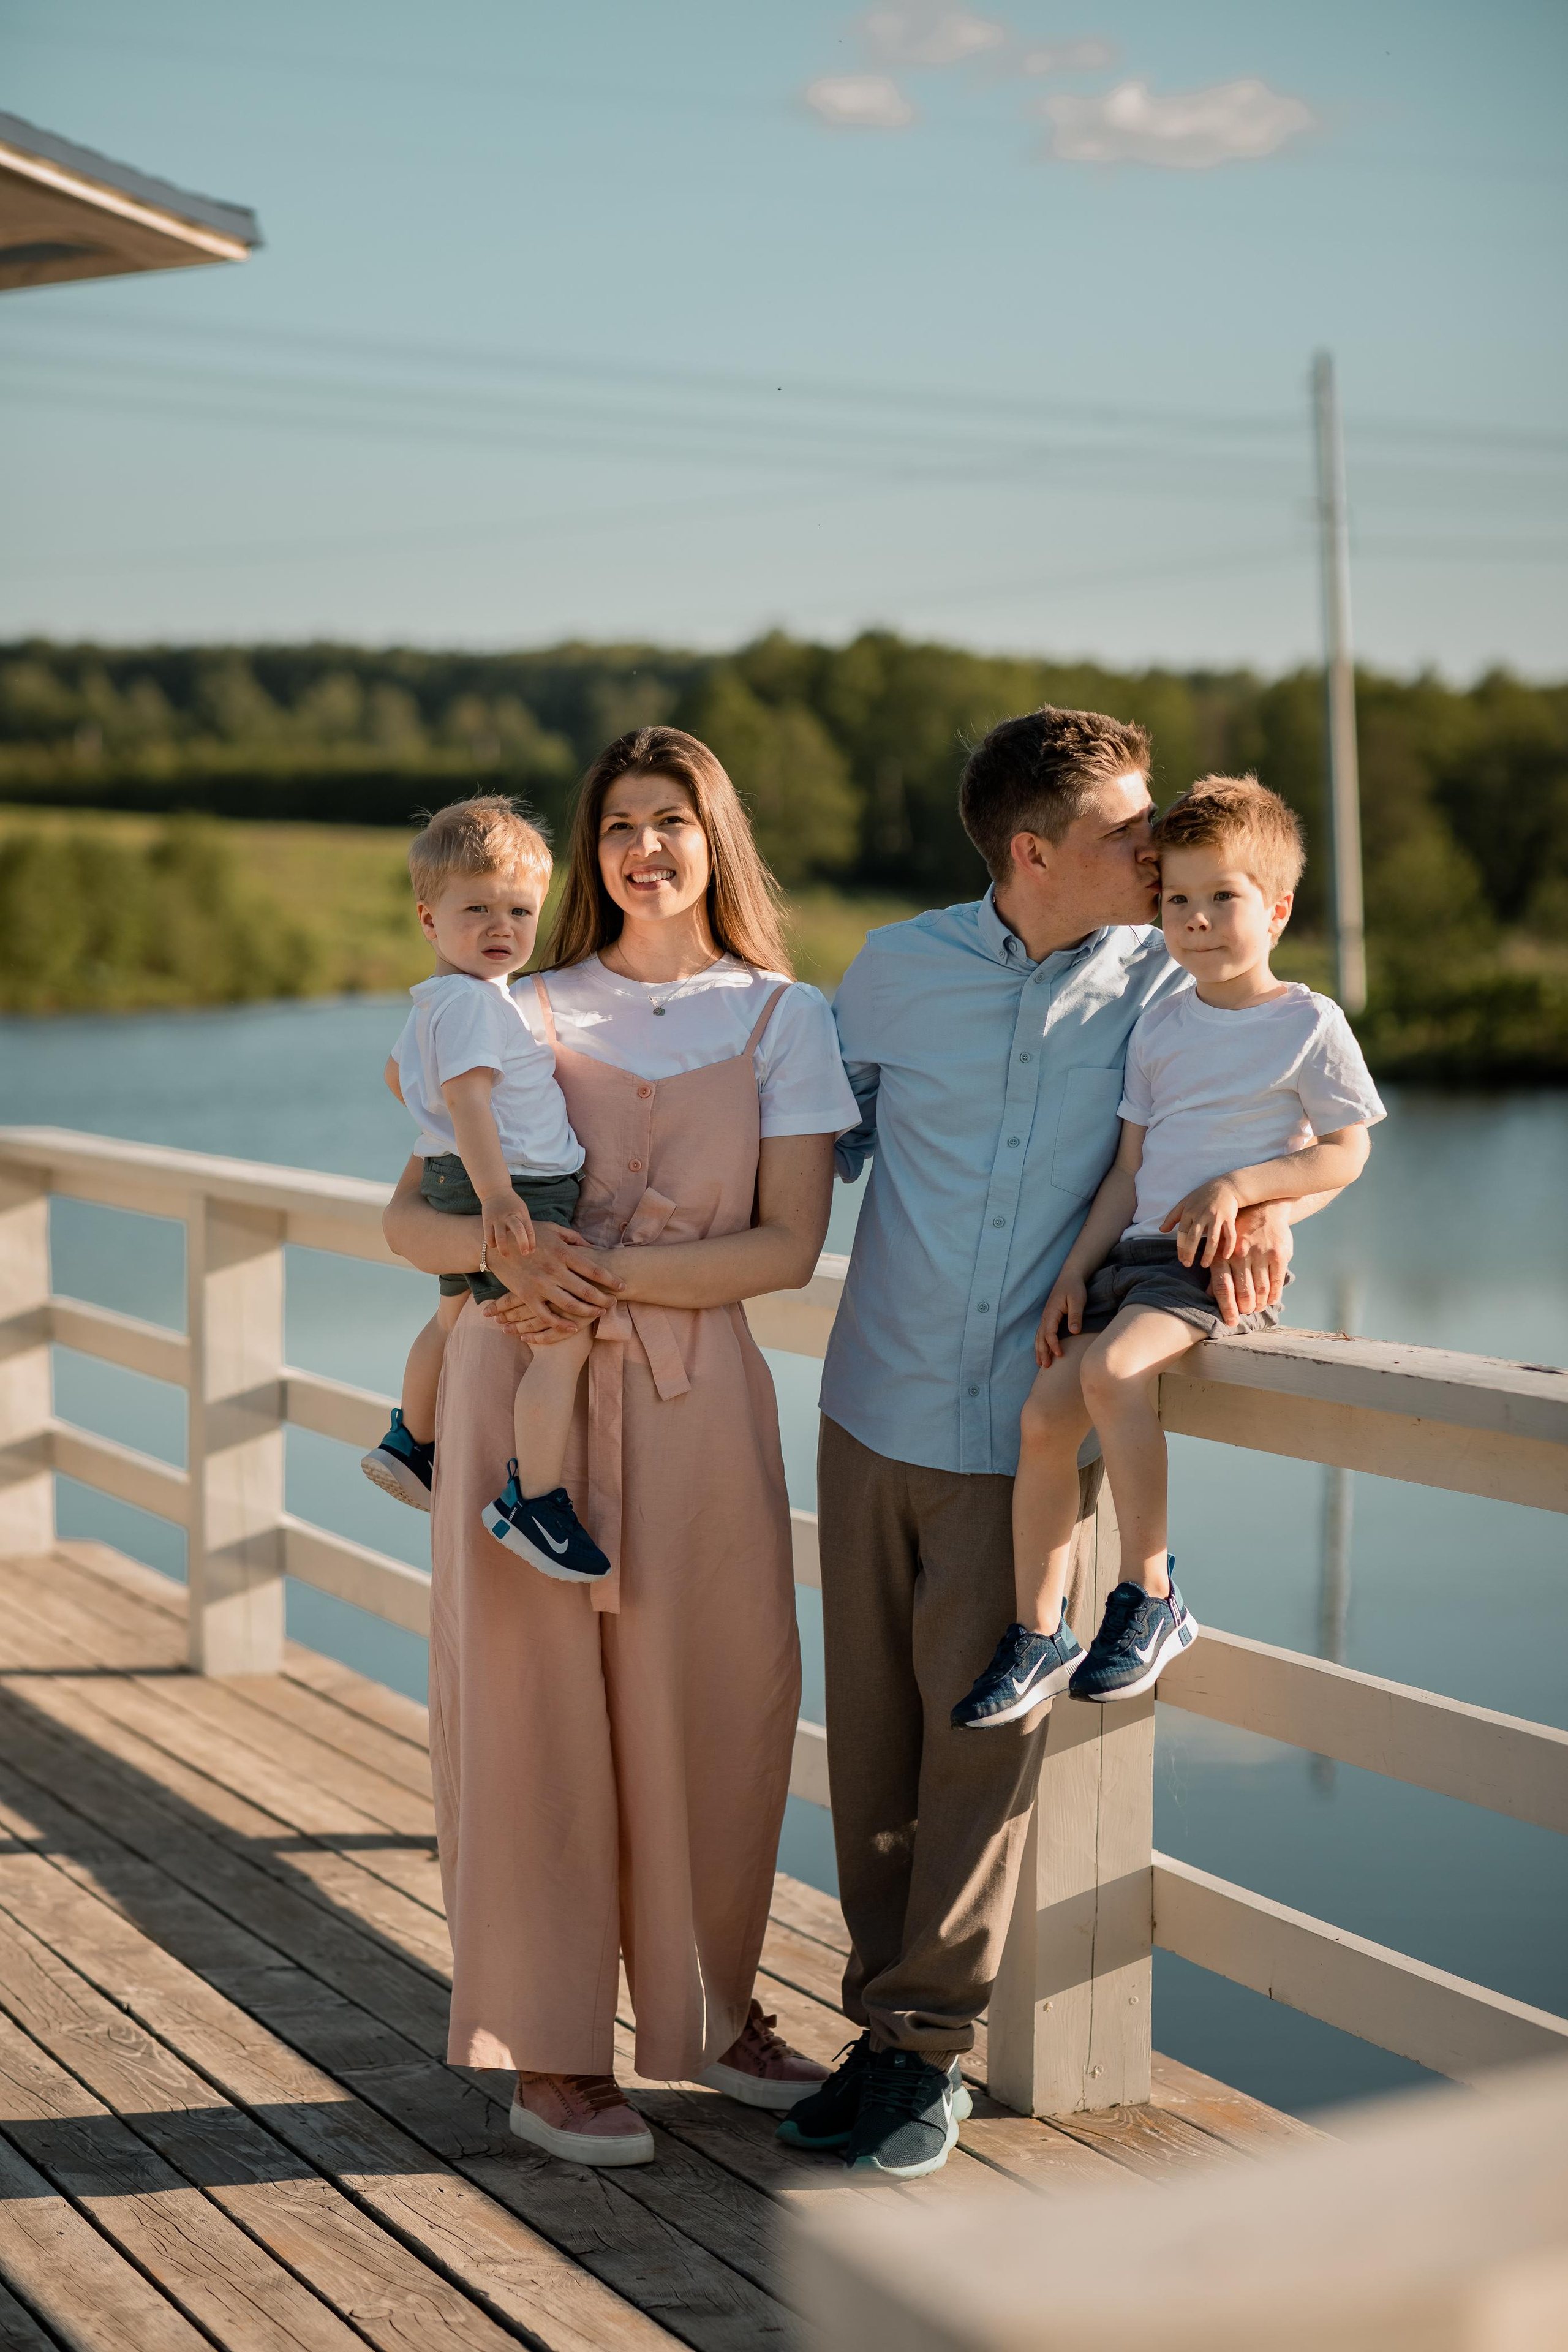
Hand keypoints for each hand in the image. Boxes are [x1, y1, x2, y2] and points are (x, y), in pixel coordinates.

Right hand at [480, 1223, 621, 1338]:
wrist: (496, 1245)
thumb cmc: (528, 1234)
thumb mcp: (553, 1230)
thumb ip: (574, 1238)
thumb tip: (593, 1247)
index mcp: (563, 1253)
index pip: (594, 1270)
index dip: (611, 1280)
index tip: (622, 1286)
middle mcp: (554, 1270)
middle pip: (586, 1290)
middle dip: (604, 1299)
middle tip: (614, 1303)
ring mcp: (541, 1285)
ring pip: (570, 1305)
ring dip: (588, 1312)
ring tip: (599, 1313)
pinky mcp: (527, 1296)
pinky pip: (546, 1315)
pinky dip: (561, 1324)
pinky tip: (572, 1328)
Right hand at [481, 1190, 535, 1262]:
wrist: (495, 1190)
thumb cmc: (512, 1204)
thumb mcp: (522, 1210)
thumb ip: (525, 1224)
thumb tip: (529, 1244)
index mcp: (521, 1213)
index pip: (529, 1229)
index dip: (531, 1242)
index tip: (531, 1252)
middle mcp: (510, 1216)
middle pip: (518, 1230)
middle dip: (523, 1243)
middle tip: (524, 1254)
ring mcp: (498, 1218)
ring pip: (500, 1236)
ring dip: (503, 1248)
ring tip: (505, 1255)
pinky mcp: (487, 1220)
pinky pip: (488, 1235)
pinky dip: (491, 1243)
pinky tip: (494, 1245)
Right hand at [1036, 1273, 1086, 1364]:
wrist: (1070, 1276)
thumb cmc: (1075, 1288)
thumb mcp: (1078, 1300)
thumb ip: (1075, 1316)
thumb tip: (1074, 1332)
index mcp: (1051, 1312)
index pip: (1049, 1332)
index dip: (1053, 1344)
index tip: (1059, 1355)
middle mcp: (1045, 1316)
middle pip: (1040, 1337)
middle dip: (1042, 1352)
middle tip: (1046, 1366)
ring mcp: (1046, 1316)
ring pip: (1038, 1336)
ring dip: (1039, 1350)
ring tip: (1040, 1364)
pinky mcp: (1049, 1317)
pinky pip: (1041, 1333)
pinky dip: (1040, 1344)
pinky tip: (1041, 1352)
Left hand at [1163, 1177, 1242, 1269]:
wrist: (1226, 1186)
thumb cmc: (1203, 1195)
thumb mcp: (1185, 1202)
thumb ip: (1173, 1216)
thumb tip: (1161, 1230)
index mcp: (1189, 1211)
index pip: (1182, 1233)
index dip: (1181, 1247)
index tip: (1181, 1259)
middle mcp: (1202, 1214)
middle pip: (1194, 1237)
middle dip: (1189, 1252)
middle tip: (1187, 1264)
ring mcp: (1216, 1217)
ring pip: (1212, 1239)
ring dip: (1208, 1253)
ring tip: (1204, 1265)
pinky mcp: (1229, 1218)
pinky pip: (1230, 1235)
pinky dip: (1228, 1246)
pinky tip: (1225, 1256)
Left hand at [1207, 1202, 1292, 1325]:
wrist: (1264, 1208)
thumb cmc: (1239, 1233)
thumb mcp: (1222, 1247)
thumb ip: (1218, 1270)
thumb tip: (1209, 1294)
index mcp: (1223, 1255)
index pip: (1223, 1288)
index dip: (1228, 1308)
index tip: (1231, 1321)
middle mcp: (1240, 1255)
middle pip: (1243, 1292)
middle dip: (1245, 1308)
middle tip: (1247, 1312)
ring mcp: (1261, 1254)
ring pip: (1261, 1290)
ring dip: (1260, 1303)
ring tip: (1258, 1307)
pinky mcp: (1278, 1254)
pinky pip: (1277, 1282)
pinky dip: (1274, 1295)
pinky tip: (1271, 1300)